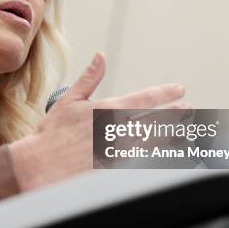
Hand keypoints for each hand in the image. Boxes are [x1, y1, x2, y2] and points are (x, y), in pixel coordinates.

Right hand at [9, 52, 187, 190]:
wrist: (39, 167)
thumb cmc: (51, 134)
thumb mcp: (69, 100)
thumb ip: (90, 78)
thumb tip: (101, 57)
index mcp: (108, 110)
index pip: (146, 98)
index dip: (166, 93)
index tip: (179, 89)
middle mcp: (119, 131)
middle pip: (157, 120)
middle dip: (175, 114)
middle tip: (189, 110)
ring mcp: (120, 152)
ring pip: (156, 142)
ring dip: (174, 134)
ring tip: (187, 130)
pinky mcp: (117, 170)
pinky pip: (146, 162)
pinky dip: (160, 157)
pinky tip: (169, 154)